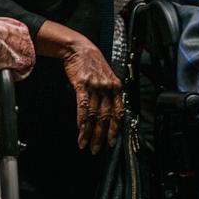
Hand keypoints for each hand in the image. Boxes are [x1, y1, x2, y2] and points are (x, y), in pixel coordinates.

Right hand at [61, 36, 123, 154]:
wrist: (79, 48)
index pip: (119, 113)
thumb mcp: (106, 76)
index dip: (115, 130)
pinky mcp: (82, 84)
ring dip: (88, 132)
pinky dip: (81, 120)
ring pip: (94, 115)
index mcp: (116, 87)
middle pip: (106, 117)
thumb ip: (108, 93)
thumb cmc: (92, 63)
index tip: (111, 143)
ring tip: (84, 144)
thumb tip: (108, 113)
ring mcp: (95, 86)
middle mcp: (108, 88)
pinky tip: (79, 130)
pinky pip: (83, 106)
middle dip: (101, 136)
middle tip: (96, 149)